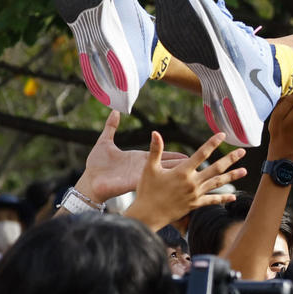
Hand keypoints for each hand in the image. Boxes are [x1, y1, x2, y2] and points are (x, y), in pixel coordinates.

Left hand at [74, 111, 191, 202]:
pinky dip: (169, 180)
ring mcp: (143, 176)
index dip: (177, 154)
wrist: (89, 181)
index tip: (190, 154)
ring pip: (167, 173)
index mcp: (140, 158)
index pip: (163, 154)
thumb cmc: (96, 164)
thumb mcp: (104, 142)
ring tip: (197, 171)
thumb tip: (114, 111)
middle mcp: (144, 167)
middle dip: (184, 164)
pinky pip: (157, 181)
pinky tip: (180, 180)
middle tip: (203, 162)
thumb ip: (111, 126)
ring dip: (180, 172)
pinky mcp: (139, 182)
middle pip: (169, 164)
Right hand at [124, 132, 246, 230]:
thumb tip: (155, 133)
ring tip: (245, 171)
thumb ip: (156, 150)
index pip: (201, 154)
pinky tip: (233, 197)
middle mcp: (192, 182)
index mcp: (182, 172)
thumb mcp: (149, 169)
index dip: (212, 143)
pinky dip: (223, 198)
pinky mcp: (195, 204)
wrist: (148, 215)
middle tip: (243, 151)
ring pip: (217, 183)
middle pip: (216, 168)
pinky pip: (212, 200)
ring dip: (232, 176)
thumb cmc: (147, 191)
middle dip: (230, 159)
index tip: (222, 135)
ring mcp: (195, 194)